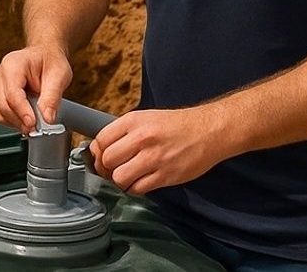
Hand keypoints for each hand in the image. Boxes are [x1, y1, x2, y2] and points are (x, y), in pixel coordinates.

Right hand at [0, 46, 72, 134]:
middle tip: (36, 129)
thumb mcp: (59, 75)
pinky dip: (12, 121)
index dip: (22, 111)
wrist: (44, 56)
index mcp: (13, 64)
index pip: (12, 93)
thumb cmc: (50, 61)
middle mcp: (0, 74)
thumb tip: (48, 118)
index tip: (33, 124)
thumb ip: (52, 97)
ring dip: (15, 122)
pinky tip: (25, 121)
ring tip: (32, 126)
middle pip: (3, 105)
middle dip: (19, 120)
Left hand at [90, 107, 220, 194]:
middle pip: (107, 160)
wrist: (209, 131)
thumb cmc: (177, 125)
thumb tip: (101, 149)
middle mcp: (142, 138)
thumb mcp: (147, 118)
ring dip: (120, 180)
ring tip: (128, 176)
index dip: (97, 152)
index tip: (100, 157)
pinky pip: (137, 189)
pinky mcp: (165, 175)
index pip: (101, 140)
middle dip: (107, 168)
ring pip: (119, 177)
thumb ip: (124, 132)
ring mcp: (154, 158)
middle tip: (113, 169)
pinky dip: (135, 188)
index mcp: (134, 121)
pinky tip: (141, 181)